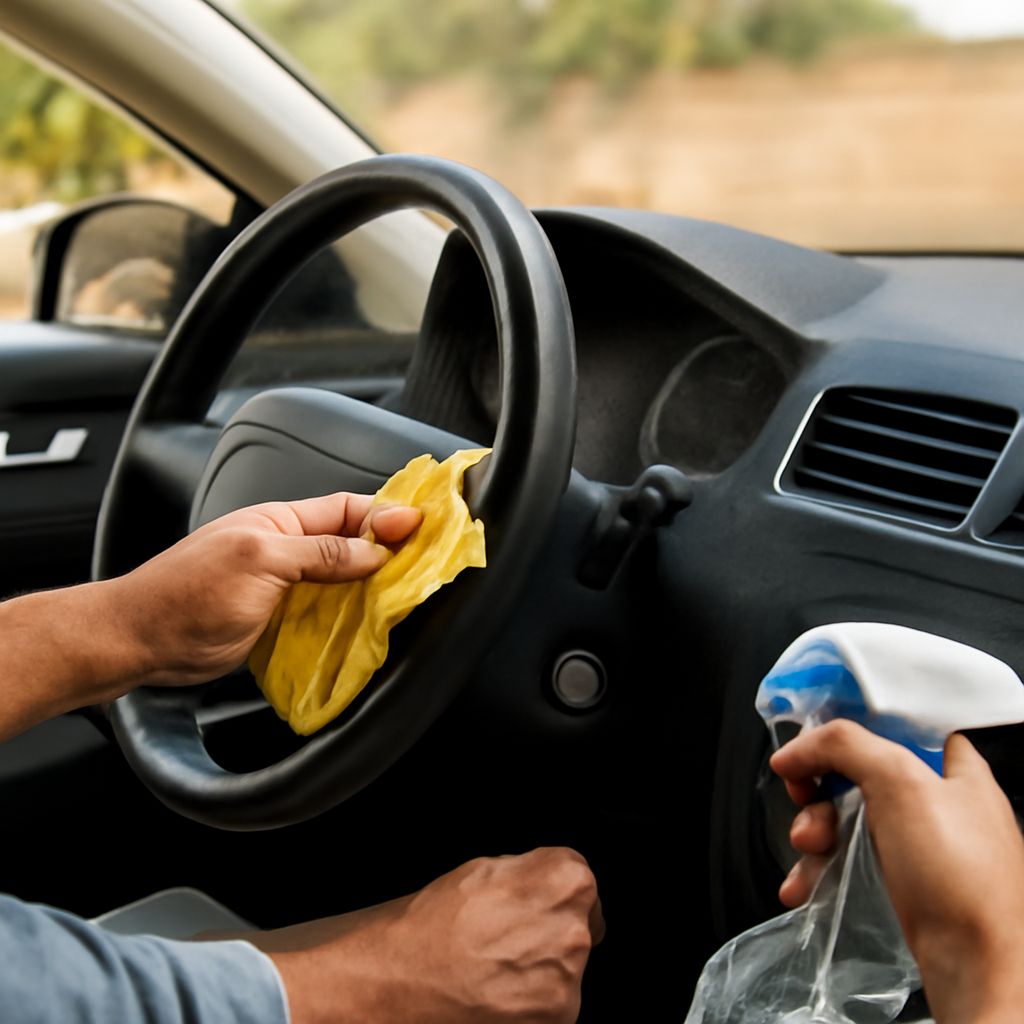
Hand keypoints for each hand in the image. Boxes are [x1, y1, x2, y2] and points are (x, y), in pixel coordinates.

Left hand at [112, 493, 420, 685]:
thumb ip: (319, 553)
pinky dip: (352, 617)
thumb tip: (373, 552)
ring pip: (342, 580)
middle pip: (350, 543)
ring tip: (409, 593)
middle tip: (427, 561)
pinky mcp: (281, 620)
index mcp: (281, 521)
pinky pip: (327, 612)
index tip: (423, 525)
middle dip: (388, 549)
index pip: (346, 509)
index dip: (385, 514)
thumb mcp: (260, 561)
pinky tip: (372, 624)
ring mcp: (285, 586)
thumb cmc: (188, 594)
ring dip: (373, 586)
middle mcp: (288, 550)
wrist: (142, 641)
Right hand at [248, 847, 603, 1023]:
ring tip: (497, 964)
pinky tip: (499, 991)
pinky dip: (534, 1001)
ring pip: (569, 966)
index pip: (582, 877)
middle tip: (508, 935)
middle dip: (552, 927)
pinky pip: (556, 1004)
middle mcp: (574, 930)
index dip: (553, 889)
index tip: (536, 900)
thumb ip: (531, 872)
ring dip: (544, 966)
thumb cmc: (433, 924)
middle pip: (582, 922)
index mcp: (564, 880)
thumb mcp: (485, 869)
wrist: (398, 981)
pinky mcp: (556, 1021)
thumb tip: (550, 878)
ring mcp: (567, 982)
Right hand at [771, 721, 1023, 1023]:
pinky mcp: (906, 888)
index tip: (819, 737)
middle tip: (804, 796)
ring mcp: (924, 850)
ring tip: (808, 849)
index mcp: (957, 771)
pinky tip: (804, 885)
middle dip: (819, 788)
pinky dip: (822, 870)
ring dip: (814, 831)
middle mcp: (943, 806)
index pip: (900, 724)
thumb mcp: (900, 784)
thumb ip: (846, 746)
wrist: (977, 972)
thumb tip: (795, 749)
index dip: (855, 724)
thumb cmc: (957, 878)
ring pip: (850, 821)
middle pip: (861, 774)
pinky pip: (852, 863)